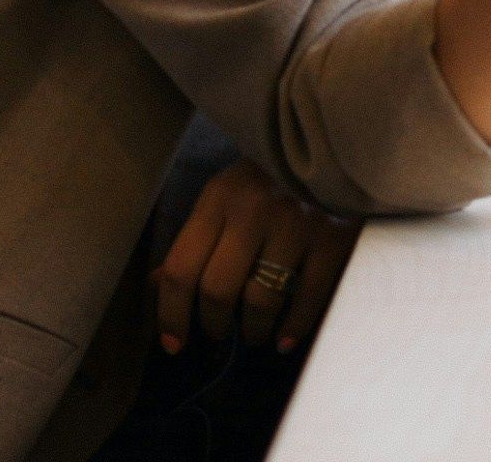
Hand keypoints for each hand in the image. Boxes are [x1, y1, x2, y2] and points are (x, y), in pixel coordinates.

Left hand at [151, 158, 361, 356]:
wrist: (330, 149)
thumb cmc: (268, 179)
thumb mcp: (224, 196)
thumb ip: (195, 240)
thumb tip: (158, 287)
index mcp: (219, 197)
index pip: (181, 267)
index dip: (171, 314)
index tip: (173, 342)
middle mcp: (254, 210)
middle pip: (218, 290)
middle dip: (213, 325)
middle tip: (217, 334)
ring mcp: (295, 225)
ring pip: (260, 302)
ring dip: (253, 331)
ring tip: (253, 333)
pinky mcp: (332, 240)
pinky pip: (306, 301)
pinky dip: (292, 328)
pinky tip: (284, 338)